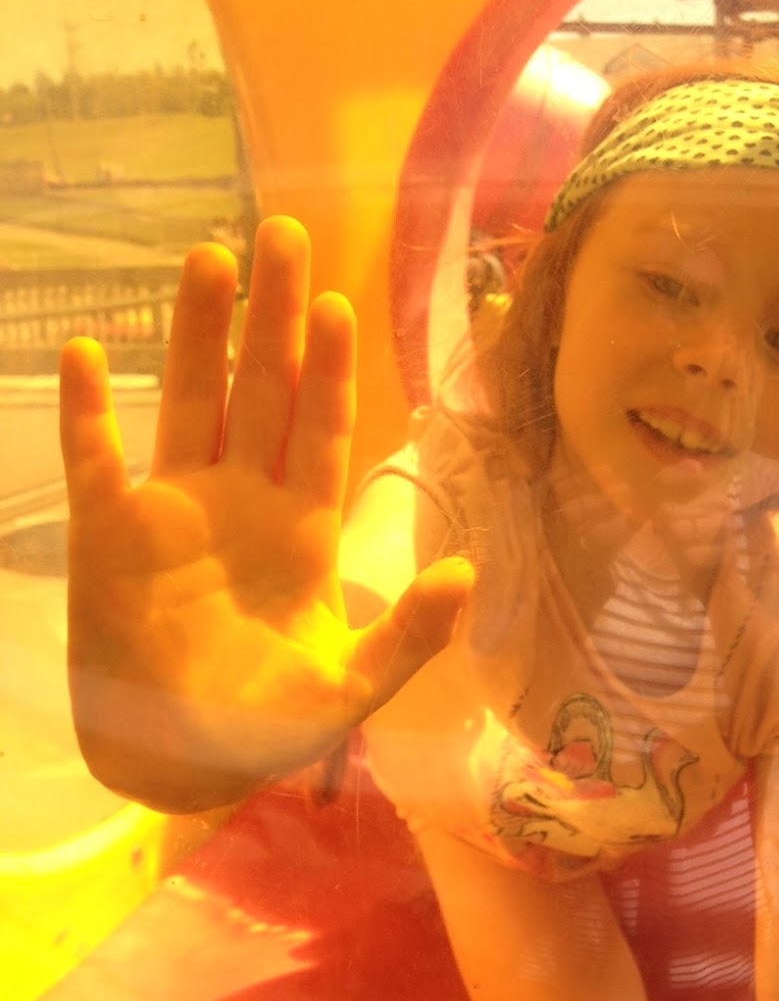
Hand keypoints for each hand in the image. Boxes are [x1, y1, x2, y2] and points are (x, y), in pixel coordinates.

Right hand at [59, 216, 470, 811]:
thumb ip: (408, 634)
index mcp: (304, 528)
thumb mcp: (353, 688)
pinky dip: (90, 410)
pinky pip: (97, 458)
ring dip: (197, 334)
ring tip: (209, 258)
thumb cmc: (270, 729)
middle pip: (263, 393)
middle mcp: (243, 501)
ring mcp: (174, 511)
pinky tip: (90, 350)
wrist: (181, 765)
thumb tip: (466, 573)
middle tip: (284, 236)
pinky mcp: (110, 534)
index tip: (338, 305)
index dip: (329, 370)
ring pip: (190, 402)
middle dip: (273, 319)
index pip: (322, 430)